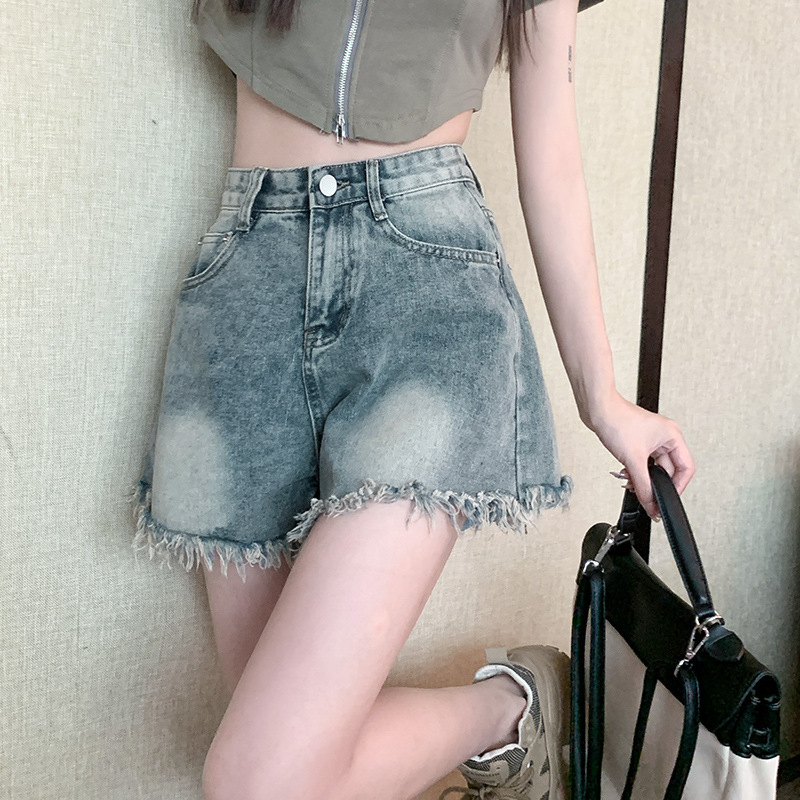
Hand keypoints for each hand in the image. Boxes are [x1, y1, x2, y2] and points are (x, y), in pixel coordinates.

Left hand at [584, 391, 694, 519]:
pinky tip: (626, 475)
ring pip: (654, 468)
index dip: (678, 486)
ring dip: (643, 478)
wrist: (597, 410)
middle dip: (656, 484)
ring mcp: (651, 439)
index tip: (667, 499)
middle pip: (669, 470)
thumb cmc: (617, 420)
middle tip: (649, 497)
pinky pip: (643, 463)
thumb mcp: (633, 459)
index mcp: (672, 436)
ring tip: (633, 484)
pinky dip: (636, 472)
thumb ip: (643, 485)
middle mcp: (664, 437)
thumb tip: (650, 503)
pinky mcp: (638, 442)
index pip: (686, 468)